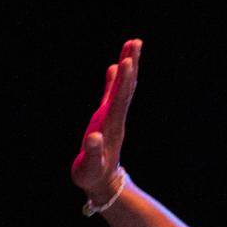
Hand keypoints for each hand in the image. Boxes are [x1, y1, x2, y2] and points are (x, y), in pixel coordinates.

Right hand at [72, 38, 140, 204]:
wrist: (102, 184)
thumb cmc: (93, 177)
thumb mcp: (90, 168)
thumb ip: (92, 153)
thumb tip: (92, 138)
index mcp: (111, 127)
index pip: (119, 100)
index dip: (122, 81)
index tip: (126, 61)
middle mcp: (115, 119)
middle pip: (126, 88)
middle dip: (130, 65)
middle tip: (136, 42)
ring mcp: (112, 118)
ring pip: (123, 88)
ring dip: (128, 67)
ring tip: (132, 45)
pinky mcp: (107, 119)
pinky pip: (112, 94)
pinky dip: (115, 79)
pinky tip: (116, 66)